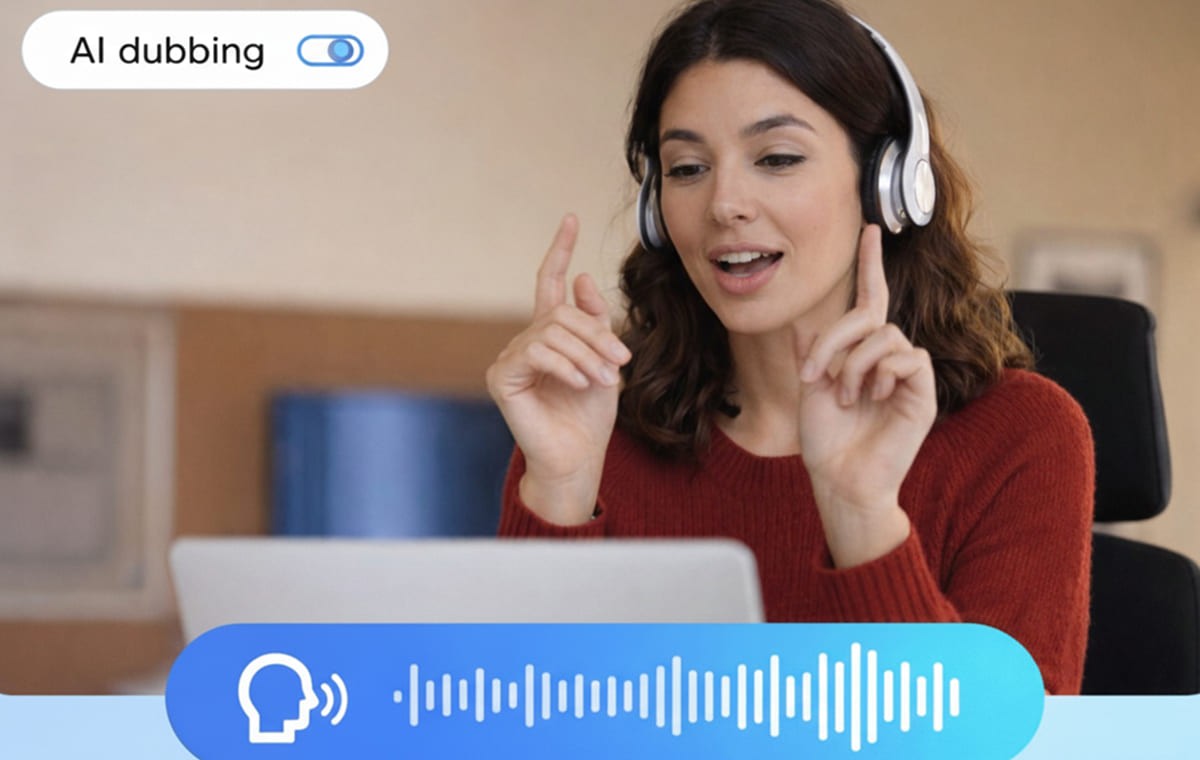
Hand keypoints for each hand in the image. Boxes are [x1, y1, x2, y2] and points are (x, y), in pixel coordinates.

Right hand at [486, 214, 630, 524]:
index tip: (570, 217)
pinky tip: (581, 383)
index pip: (549, 281)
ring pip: (552, 332)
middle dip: (596, 335)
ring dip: (587, 354)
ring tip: (606, 379)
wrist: (577, 457)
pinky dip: (565, 366)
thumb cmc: (590, 415)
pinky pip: (537, 354)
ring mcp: (510, 359)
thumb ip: (593, 322)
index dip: (559, 249)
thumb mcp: (604, 362)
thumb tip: (581, 278)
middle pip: (561, 314)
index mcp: (550, 333)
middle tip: (622, 362)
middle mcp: (526, 341)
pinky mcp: (501, 377)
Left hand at [795, 225, 936, 563]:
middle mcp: (886, 357)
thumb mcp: (810, 391)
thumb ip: (811, 355)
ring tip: (847, 398)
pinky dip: (882, 373)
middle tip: (813, 376)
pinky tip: (873, 398)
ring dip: (854, 363)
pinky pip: (908, 357)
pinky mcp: (922, 390)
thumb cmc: (826, 441)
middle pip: (869, 315)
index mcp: (858, 353)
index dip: (869, 264)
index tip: (869, 228)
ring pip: (885, 335)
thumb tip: (802, 323)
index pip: (868, 299)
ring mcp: (906, 373)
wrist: (841, 479)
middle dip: (835, 339)